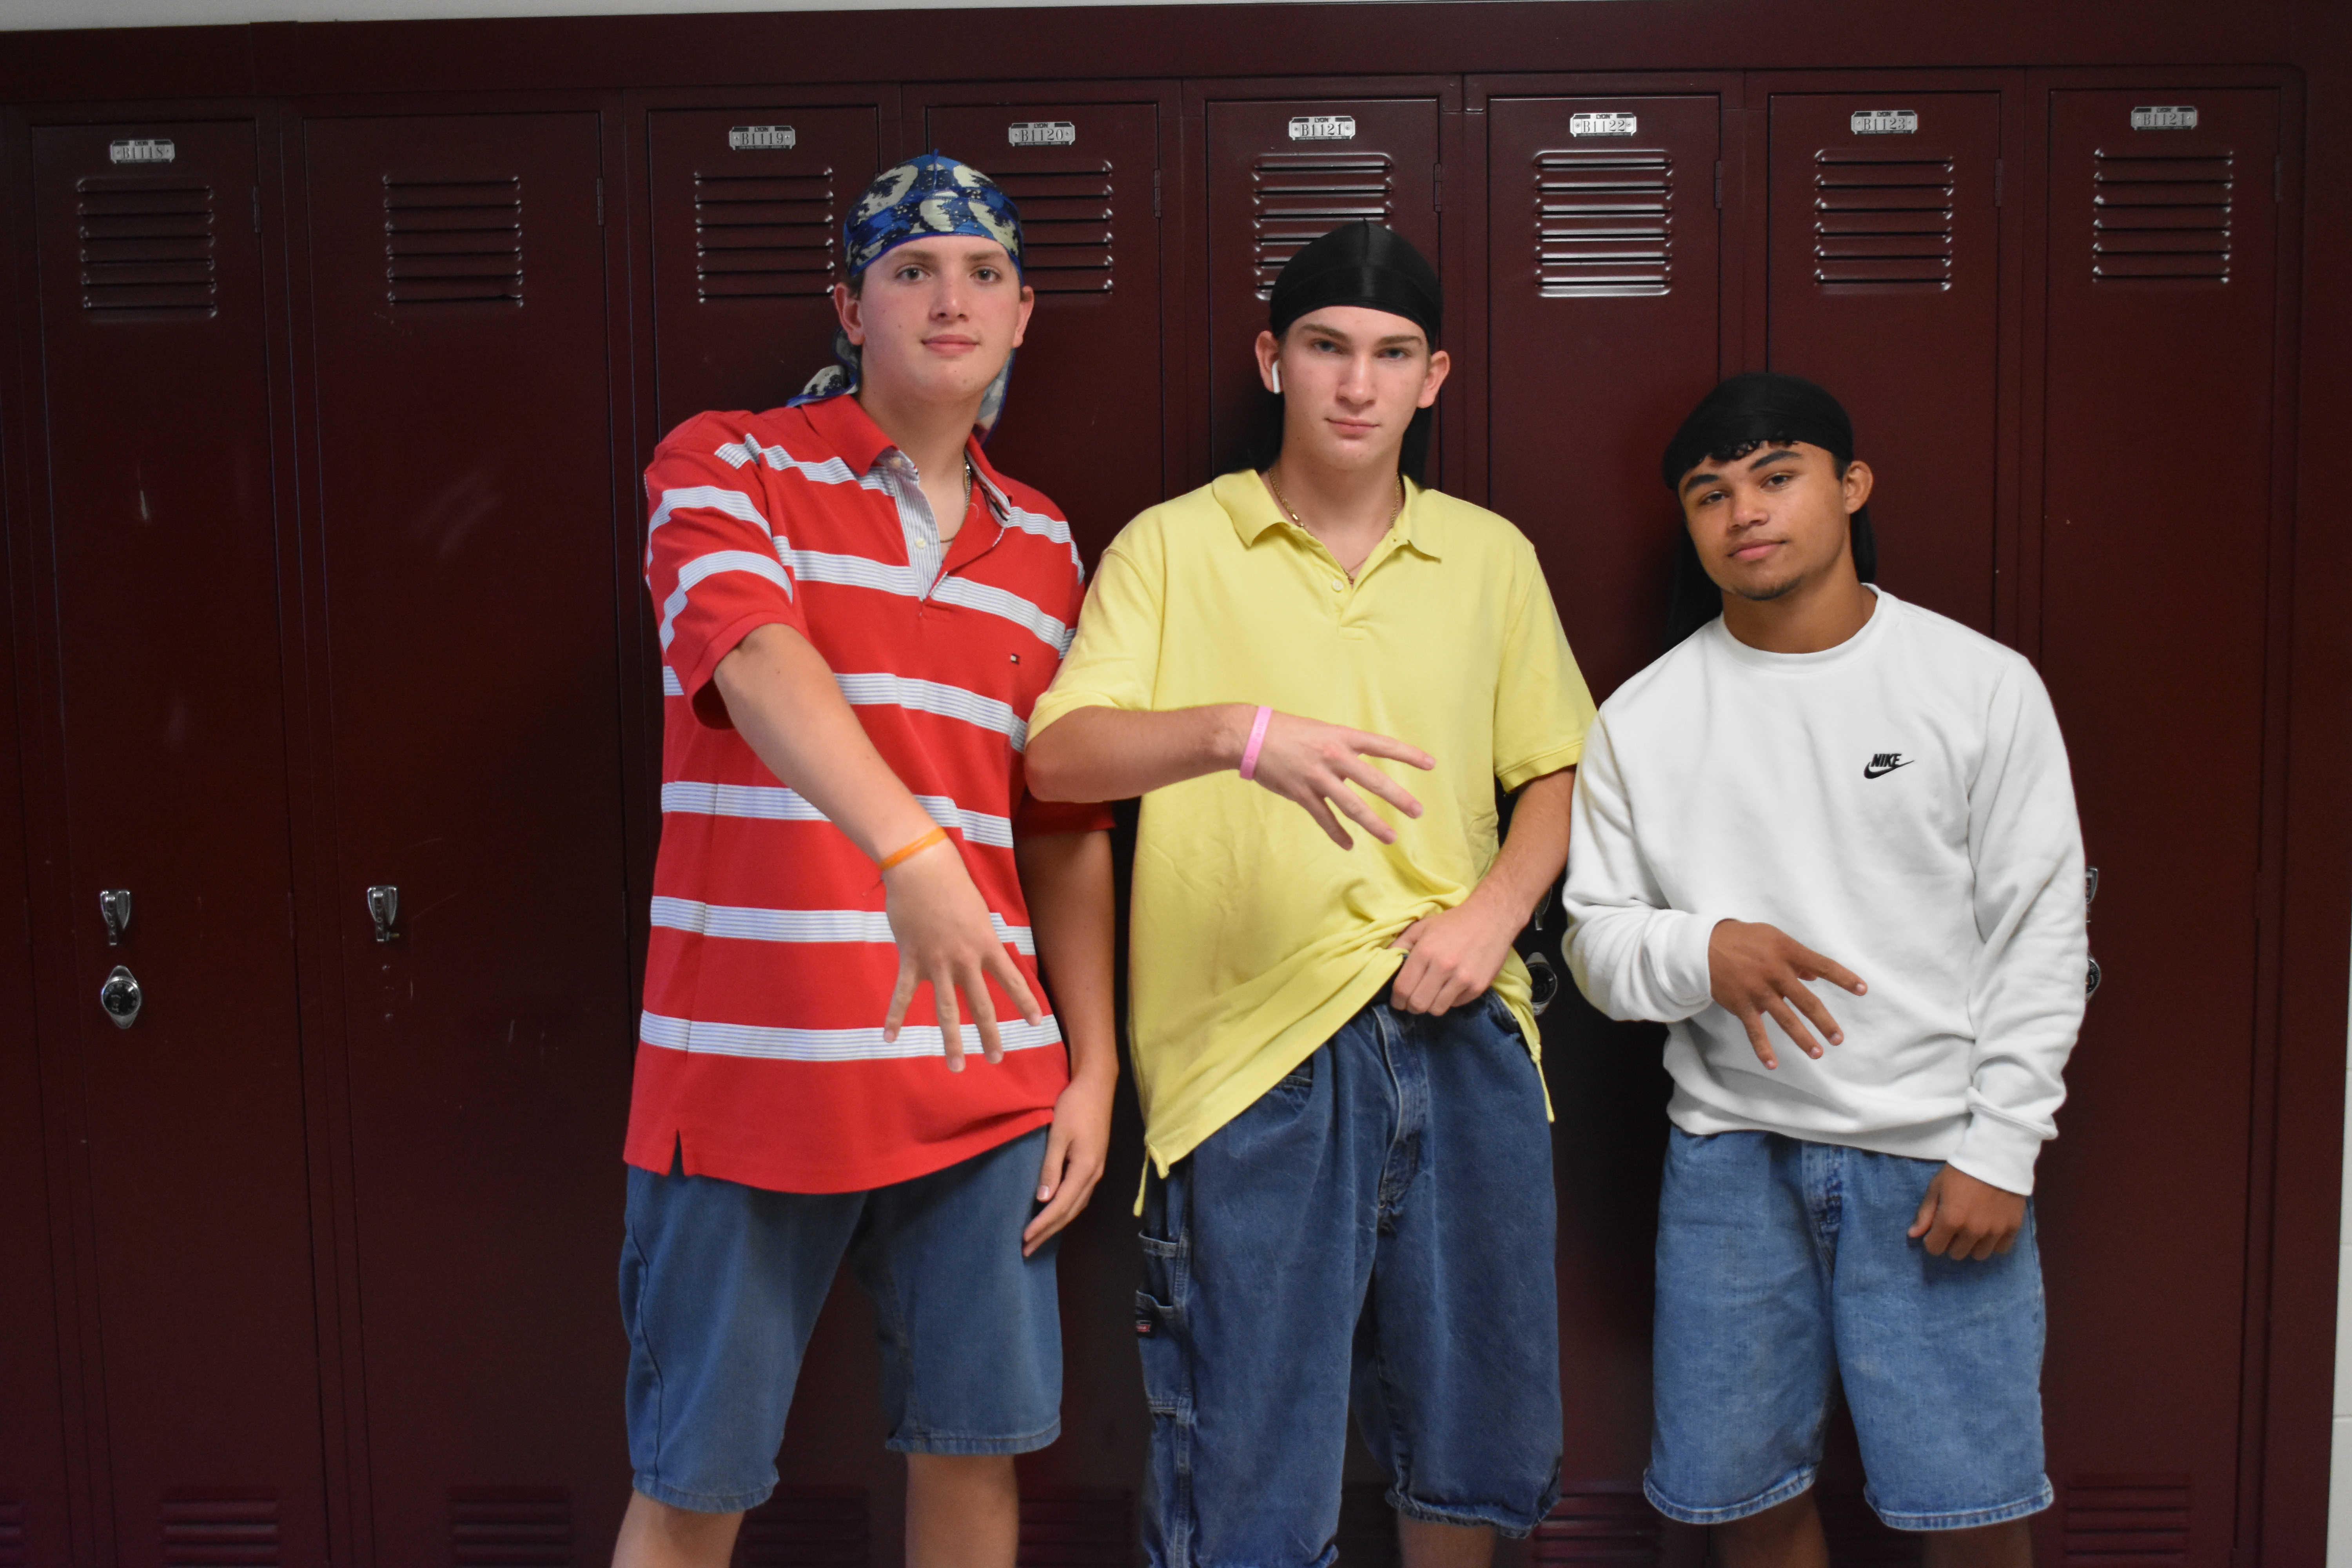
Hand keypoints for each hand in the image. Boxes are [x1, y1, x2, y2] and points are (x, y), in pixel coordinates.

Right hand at [880, 838, 1041, 1068]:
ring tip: (956, 1066)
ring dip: (951, 1041)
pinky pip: (901, 995)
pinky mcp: (910, 959)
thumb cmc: (952, 884)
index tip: (1036, 1023)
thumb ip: (981, 939)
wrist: (921, 868)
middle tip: (996, 1058)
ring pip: (945, 1010)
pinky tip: (889, 1038)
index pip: (1012, 980)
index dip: (1026, 1002)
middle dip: (990, 1035)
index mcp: (986, 945)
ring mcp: (936, 963)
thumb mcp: (978, 912)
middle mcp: (965, 959)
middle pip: (981, 1006)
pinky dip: (893, 1017)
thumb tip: (983, 956)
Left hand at [1022, 1071, 1113, 1256]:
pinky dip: (1066, 1210)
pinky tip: (1056, 1213)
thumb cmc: (1075, 1106)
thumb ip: (1051, 1167)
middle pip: (1069, 1212)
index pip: (1060, 1206)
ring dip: (1057, 1224)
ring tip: (1039, 1238)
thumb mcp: (1058, 1134)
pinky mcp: (1094, 1164)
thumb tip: (1043, 1199)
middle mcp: (1093, 1175)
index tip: (1024, 1239)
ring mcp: (1096, 1171)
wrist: (1097, 1086)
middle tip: (1027, 1250)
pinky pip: (1080, 1196)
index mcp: (1085, 1169)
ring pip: (1076, 1206)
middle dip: (1048, 1232)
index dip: (1042, 1225)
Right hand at [1242, 709, 1433, 848]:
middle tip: (1418, 812)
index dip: (1408, 755)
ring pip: (1352, 805)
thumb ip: (1343, 750)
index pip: (1383, 745)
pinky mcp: (1301, 793)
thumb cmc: (1288, 732)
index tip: (1431, 765)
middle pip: (1374, 780)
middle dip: (1398, 798)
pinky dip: (1337, 833)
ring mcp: (1317, 776)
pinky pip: (1324, 817)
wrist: (1250, 736)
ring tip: (1391, 837)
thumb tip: (1360, 769)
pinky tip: (1349, 845)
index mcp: (1342, 736)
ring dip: (1373, 824)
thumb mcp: (1322, 732)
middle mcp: (1334, 755)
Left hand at [1388, 897, 1520, 1013]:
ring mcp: (1463, 979)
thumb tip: (1383, 963)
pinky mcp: (1478, 986)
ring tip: (1433, 993)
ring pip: (1437, 1010)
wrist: (1491, 918)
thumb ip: (1399, 945)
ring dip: (1431, 1005)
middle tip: (1413, 1000)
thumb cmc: (1452, 923)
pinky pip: (1456, 1005)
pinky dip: (1450, 1000)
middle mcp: (1443, 967)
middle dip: (1412, 1006)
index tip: (1398, 1001)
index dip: (1397, 1000)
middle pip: (1418, 1004)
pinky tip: (1452, 986)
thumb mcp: (1421, 927)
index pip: (1403, 989)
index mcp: (1425, 952)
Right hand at [1706, 919, 1865, 1068]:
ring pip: (1785, 1019)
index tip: (1862, 990)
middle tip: (1838, 1038)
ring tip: (1818, 1053)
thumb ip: (1796, 958)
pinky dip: (1763, 1048)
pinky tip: (1773, 1064)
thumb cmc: (1743, 940)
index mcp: (1787, 952)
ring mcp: (1758, 991)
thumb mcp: (1773, 938)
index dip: (1843, 978)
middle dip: (1824, 1021)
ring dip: (1802, 1038)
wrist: (1702, 947)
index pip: (1822, 965)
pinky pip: (1755, 1031)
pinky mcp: (1742, 1005)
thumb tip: (1815, 975)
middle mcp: (1775, 972)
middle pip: (1806, 1001)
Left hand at [1908, 1165, 2025, 1259]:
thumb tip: (1913, 1235)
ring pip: (1979, 1255)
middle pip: (1956, 1253)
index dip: (1932, 1240)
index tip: (1936, 1230)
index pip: (1935, 1249)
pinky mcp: (2012, 1228)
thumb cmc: (1961, 1171)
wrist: (1996, 1158)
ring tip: (1973, 1228)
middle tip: (1955, 1226)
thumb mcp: (1936, 1187)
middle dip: (1952, 1242)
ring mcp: (1994, 1232)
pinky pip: (2000, 1249)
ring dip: (1973, 1245)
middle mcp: (1972, 1231)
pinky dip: (1993, 1243)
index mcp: (1950, 1220)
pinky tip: (1989, 1229)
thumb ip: (1925, 1213)